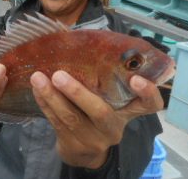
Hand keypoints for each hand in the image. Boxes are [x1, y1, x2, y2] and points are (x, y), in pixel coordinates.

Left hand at [30, 71, 162, 168]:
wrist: (84, 150)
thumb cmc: (98, 108)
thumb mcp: (109, 96)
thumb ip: (106, 74)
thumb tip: (85, 38)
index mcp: (129, 111)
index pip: (150, 105)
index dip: (147, 92)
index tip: (136, 78)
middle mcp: (115, 127)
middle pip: (100, 112)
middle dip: (78, 93)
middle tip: (59, 75)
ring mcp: (94, 139)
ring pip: (72, 118)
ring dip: (52, 97)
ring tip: (38, 78)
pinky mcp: (74, 145)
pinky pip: (57, 123)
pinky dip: (45, 104)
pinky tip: (37, 89)